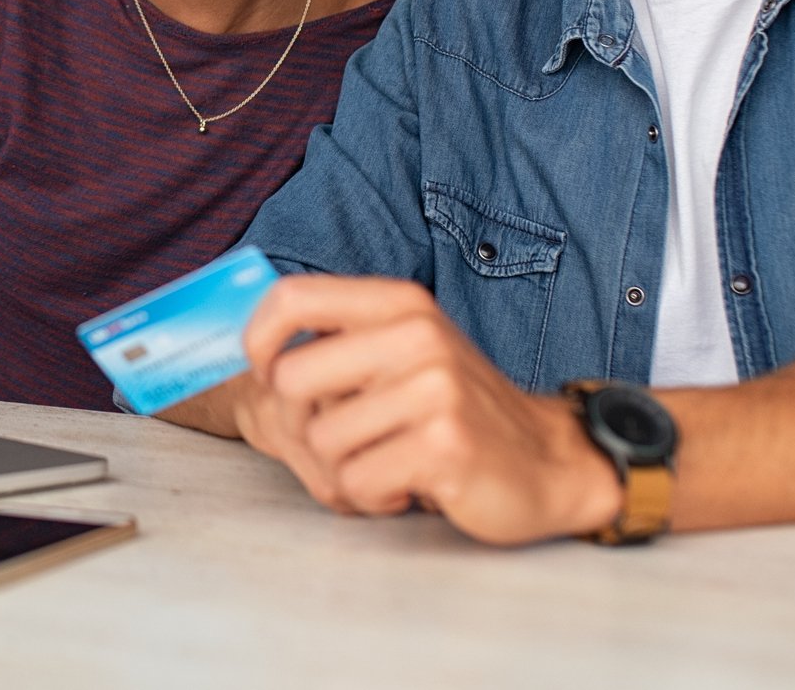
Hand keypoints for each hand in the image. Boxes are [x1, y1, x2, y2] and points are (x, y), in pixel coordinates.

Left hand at [243, 276, 621, 544]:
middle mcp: (417, 335)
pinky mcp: (444, 445)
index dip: (258, 339)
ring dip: (344, 468)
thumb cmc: (456, 410)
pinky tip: (408, 486)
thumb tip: (245, 350)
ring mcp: (434, 389)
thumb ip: (339, 342)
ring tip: (388, 462)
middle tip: (342, 442)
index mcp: (399, 304)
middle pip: (291, 380)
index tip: (267, 373)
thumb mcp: (403, 353)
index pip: (291, 298)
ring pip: (321, 441)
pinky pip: (356, 482)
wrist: (549, 460)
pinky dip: (372, 496)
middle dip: (301, 426)